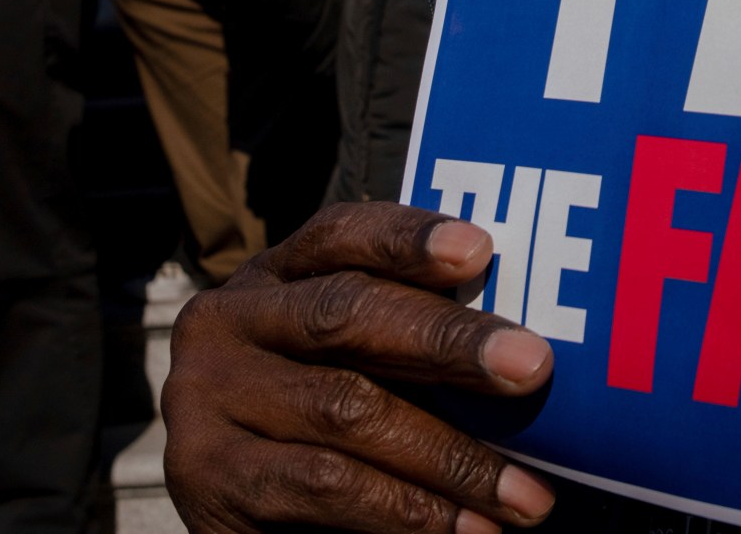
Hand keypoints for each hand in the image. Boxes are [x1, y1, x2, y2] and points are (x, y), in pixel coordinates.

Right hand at [164, 202, 558, 533]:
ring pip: (346, 409)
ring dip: (452, 456)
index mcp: (272, 277)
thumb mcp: (359, 367)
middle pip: (346, 313)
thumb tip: (526, 348)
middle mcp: (226, 323)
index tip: (481, 249)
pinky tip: (470, 528)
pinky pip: (326, 485)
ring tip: (526, 493)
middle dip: (449, 340)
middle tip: (534, 367)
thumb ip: (412, 342)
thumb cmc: (327, 428)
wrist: (249, 522)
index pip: (340, 235)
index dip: (408, 238)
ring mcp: (206, 397)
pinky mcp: (209, 476)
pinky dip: (410, 511)